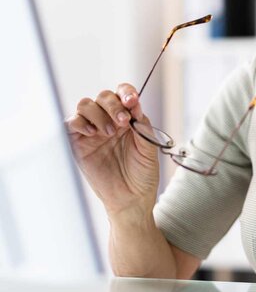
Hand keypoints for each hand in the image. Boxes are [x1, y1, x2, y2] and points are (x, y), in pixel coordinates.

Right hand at [65, 84, 159, 218]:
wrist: (131, 198)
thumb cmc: (142, 173)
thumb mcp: (149, 146)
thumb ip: (142, 125)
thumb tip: (135, 106)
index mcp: (128, 118)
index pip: (123, 94)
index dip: (126, 92)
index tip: (132, 100)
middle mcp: (109, 121)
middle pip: (104, 96)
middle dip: (113, 104)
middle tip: (123, 121)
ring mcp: (93, 131)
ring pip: (86, 104)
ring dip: (98, 113)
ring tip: (109, 132)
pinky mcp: (78, 144)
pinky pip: (70, 123)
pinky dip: (80, 122)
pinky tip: (93, 133)